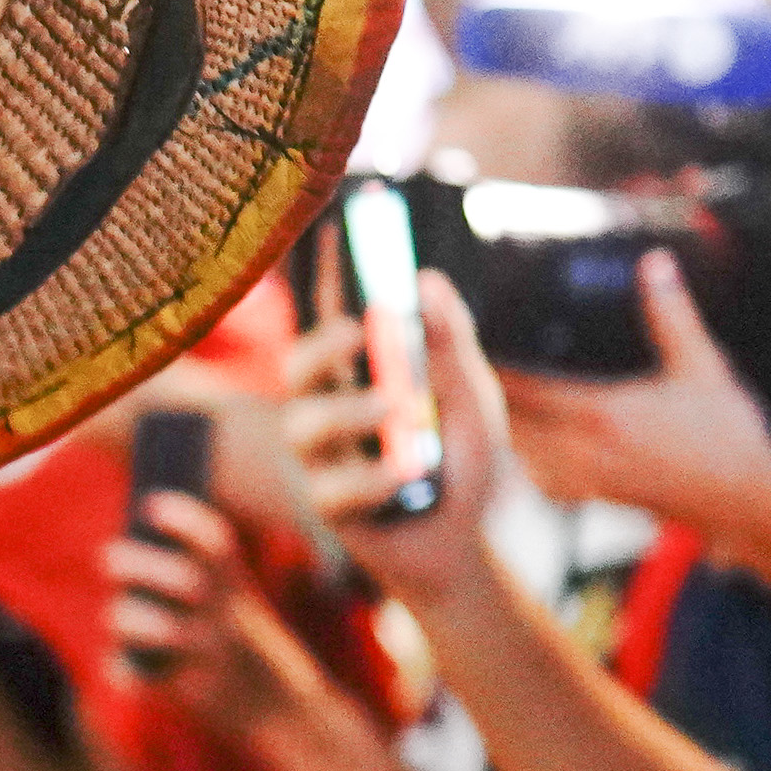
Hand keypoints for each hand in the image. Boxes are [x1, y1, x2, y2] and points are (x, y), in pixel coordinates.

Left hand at [103, 493, 330, 736]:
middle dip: (133, 562)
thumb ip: (203, 570)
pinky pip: (142, 680)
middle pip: (183, 580)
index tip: (150, 505)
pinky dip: (122, 671)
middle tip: (109, 558)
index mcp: (236, 589)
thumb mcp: (239, 599)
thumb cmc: (248, 645)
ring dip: (123, 616)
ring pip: (158, 629)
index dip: (183, 520)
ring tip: (117, 616)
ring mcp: (210, 657)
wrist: (286, 713)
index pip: (216, 544)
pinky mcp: (191, 694)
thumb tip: (139, 537)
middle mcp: (225, 618)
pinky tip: (121, 665)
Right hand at [279, 271, 505, 599]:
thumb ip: (449, 342)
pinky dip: (374, 477)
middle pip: (297, 365)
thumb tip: (426, 278)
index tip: (336, 228)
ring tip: (397, 408)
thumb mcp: (470, 395)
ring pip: (303, 424)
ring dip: (350, 410)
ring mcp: (324, 458)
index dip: (330, 275)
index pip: (337, 315)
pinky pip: (333, 486)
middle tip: (363, 330)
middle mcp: (331, 408)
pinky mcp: (328, 507)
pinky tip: (409, 477)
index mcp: (361, 372)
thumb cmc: (465, 464)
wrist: (474, 542)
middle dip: (324, 344)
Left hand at [489, 248, 770, 538]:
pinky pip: (545, 481)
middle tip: (470, 370)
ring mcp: (589, 480)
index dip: (493, 367)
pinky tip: (530, 446)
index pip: (525, 389)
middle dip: (489, 399)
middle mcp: (585, 451)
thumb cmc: (729, 436)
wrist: (748, 504)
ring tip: (490, 402)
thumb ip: (672, 314)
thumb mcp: (702, 366)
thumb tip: (655, 264)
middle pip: (511, 425)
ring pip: (523, 456)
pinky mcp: (599, 498)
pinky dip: (530, 462)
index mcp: (602, 413)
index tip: (472, 345)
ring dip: (506, 431)